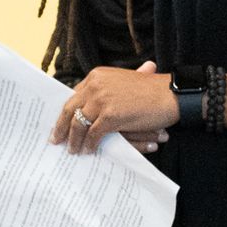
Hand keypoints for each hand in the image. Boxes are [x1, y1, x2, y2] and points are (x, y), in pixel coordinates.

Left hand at [52, 60, 179, 154]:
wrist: (171, 94)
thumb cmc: (152, 90)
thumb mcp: (123, 83)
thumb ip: (105, 90)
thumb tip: (90, 107)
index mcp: (97, 76)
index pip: (74, 96)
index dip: (66, 112)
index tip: (61, 123)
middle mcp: (95, 85)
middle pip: (70, 109)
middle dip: (61, 127)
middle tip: (55, 139)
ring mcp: (102, 100)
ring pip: (79, 123)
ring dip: (74, 139)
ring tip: (72, 150)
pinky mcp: (110, 115)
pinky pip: (93, 134)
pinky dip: (89, 144)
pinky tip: (88, 150)